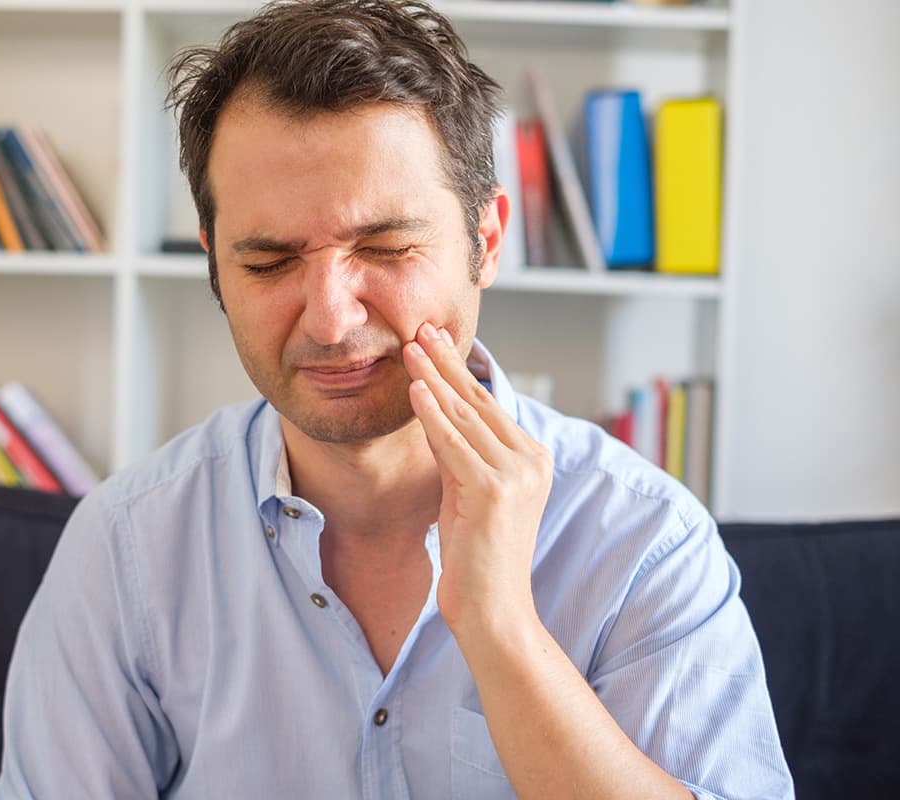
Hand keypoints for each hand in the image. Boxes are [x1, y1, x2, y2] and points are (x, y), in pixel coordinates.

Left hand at [402, 322, 554, 638]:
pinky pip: (455, 443)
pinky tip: (415, 389)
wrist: (493, 610)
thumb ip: (460, 453)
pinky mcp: (494, 491)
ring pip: (465, 416)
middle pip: (478, 401)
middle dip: (446, 363)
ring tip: (409, 348)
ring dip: (433, 378)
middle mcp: (532, 461)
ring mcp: (516, 475)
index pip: (488, 405)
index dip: (459, 371)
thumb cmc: (476, 556)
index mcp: (533, 459)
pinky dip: (432, 414)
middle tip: (421, 329)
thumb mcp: (468, 492)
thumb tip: (436, 411)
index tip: (434, 342)